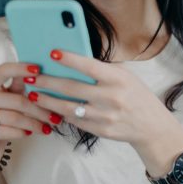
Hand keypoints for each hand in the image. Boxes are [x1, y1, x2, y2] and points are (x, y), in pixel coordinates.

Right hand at [0, 62, 54, 163]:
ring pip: (12, 117)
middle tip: (54, 117)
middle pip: (15, 100)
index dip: (21, 69)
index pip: (3, 70)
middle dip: (38, 109)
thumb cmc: (1, 117)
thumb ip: (20, 85)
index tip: (39, 69)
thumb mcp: (10, 97)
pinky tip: (30, 133)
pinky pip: (4, 131)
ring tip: (46, 128)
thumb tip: (39, 71)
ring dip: (33, 123)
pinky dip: (21, 133)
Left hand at [26, 49, 182, 152]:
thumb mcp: (127, 77)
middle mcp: (111, 98)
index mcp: (118, 80)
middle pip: (71, 88)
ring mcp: (105, 116)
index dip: (69, 59)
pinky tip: (50, 108)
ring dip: (47, 100)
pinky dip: (60, 114)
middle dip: (47, 81)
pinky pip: (75, 121)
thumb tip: (75, 59)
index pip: (89, 66)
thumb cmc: (137, 96)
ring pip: (67, 108)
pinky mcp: (100, 131)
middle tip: (31, 77)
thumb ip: (104, 69)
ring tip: (33, 94)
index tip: (51, 53)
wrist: (152, 126)